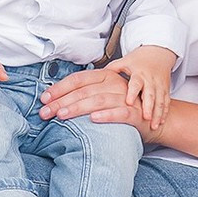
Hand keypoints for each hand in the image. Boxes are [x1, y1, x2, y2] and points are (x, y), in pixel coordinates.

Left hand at [39, 68, 156, 140]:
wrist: (154, 118)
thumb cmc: (124, 107)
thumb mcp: (105, 95)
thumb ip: (87, 93)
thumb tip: (58, 100)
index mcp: (105, 76)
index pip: (78, 80)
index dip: (59, 88)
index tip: (44, 99)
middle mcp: (114, 84)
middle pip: (83, 91)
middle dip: (61, 102)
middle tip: (45, 112)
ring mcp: (125, 98)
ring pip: (98, 100)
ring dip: (78, 107)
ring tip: (62, 115)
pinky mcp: (135, 113)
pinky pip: (120, 113)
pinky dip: (106, 115)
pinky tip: (93, 119)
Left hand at [112, 46, 176, 128]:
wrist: (158, 54)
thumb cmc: (138, 60)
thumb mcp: (124, 62)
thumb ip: (111, 71)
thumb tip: (93, 78)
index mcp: (138, 73)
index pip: (135, 83)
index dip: (132, 92)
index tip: (128, 102)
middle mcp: (150, 79)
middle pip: (150, 93)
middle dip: (149, 106)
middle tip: (145, 117)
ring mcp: (159, 85)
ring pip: (160, 100)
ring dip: (157, 113)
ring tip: (154, 125)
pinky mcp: (165, 90)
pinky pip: (166, 102)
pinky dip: (164, 113)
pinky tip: (160, 122)